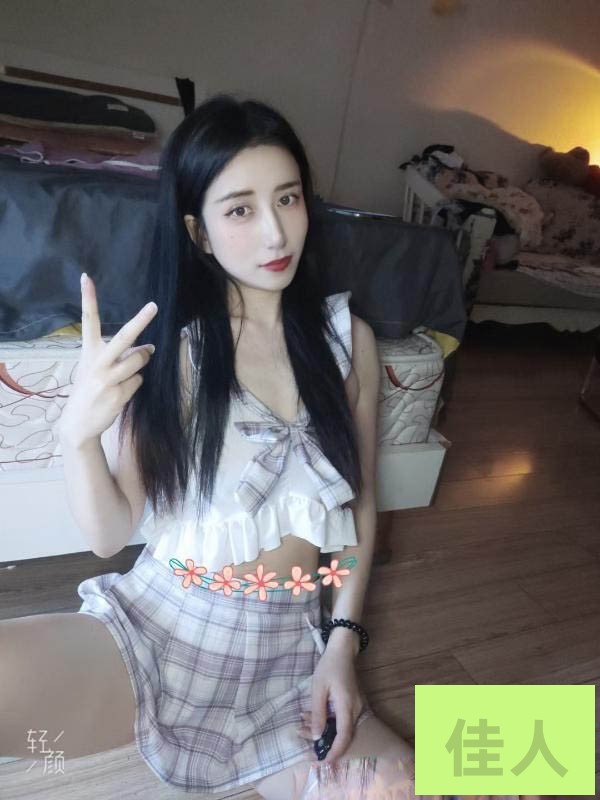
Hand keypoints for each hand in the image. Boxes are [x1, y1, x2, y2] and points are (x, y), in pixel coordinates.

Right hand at [59, 273, 157, 444]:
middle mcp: (98, 363)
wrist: (78, 424)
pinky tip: (121, 391)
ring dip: (141, 362)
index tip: (87, 278)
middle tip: (154, 306)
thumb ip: (118, 356)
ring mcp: (108, 379)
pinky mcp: (118, 394)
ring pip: (139, 360)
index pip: (88, 321)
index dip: (88, 299)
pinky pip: (139, 381)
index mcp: (88, 352)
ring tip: (127, 371)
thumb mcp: (95, 369)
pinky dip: (135, 384)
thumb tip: (148, 348)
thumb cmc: (90, 390)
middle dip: (140, 321)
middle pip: (123, 338)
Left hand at [300, 645, 365, 766]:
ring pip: (343, 727)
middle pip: (344, 734)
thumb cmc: (329, 666)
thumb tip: (316, 737)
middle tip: (312, 751)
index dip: (335, 751)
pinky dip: (331, 724)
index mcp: (347, 706)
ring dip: (328, 734)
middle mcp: (355, 709)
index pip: (344, 736)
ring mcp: (357, 706)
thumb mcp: (318, 688)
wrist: (342, 650)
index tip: (325, 761)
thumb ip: (318, 713)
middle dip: (329, 745)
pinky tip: (317, 720)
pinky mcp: (354, 703)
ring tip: (307, 732)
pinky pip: (344, 719)